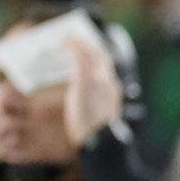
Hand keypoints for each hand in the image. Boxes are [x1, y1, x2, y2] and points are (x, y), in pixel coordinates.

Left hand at [61, 35, 122, 149]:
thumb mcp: (99, 116)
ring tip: (69, 37)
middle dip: (90, 45)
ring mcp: (99, 83)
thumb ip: (94, 103)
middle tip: (77, 37)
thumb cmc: (99, 134)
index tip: (90, 48)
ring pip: (91, 55)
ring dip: (80, 43)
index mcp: (113, 92)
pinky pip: (80, 60)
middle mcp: (109, 84)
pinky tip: (66, 44)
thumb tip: (83, 100)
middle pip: (102, 57)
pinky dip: (74, 49)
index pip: (109, 67)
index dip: (99, 55)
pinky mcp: (85, 84)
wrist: (102, 143)